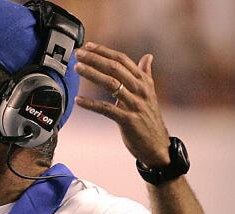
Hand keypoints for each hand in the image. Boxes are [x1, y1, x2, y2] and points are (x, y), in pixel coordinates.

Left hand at [73, 42, 170, 167]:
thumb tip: (148, 56)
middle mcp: (141, 90)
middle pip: (115, 68)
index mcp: (144, 81)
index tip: (88, 46)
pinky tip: (78, 101)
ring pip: (111, 84)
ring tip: (77, 69)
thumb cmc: (149, 119)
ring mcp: (135, 105)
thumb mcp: (149, 94)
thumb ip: (145, 74)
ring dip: (92, 74)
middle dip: (95, 59)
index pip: (122, 60)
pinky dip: (91, 104)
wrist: (157, 145)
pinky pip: (107, 109)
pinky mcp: (128, 120)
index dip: (105, 52)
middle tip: (78, 54)